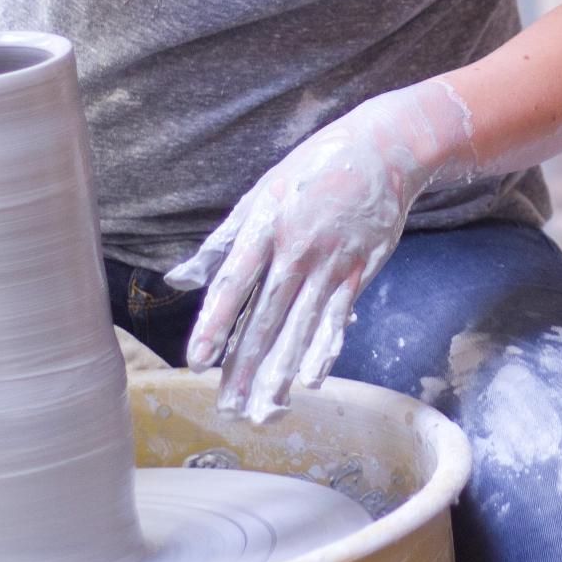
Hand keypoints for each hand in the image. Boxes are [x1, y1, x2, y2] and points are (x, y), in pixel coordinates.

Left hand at [167, 79, 475, 421]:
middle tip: (228, 408)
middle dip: (245, 367)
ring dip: (282, 372)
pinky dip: (326, 349)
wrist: (383, 150)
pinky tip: (312, 379)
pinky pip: (338, 317)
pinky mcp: (359, 271)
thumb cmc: (313, 171)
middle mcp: (297, 250)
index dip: (215, 325)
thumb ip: (221, 243)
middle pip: (267, 317)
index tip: (198, 361)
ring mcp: (331, 263)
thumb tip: (178, 279)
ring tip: (264, 410)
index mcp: (265, 227)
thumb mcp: (260, 195)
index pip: (234, 284)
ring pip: (302, 326)